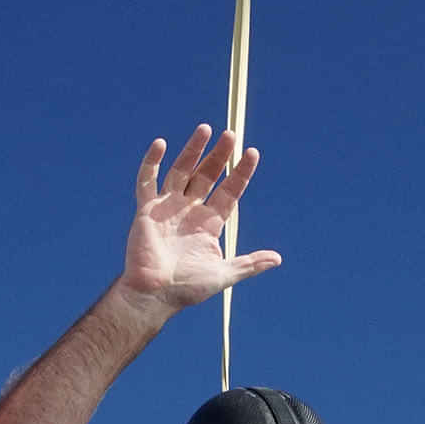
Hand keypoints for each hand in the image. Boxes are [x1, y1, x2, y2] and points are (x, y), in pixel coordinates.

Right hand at [114, 126, 281, 311]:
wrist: (155, 294)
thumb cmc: (187, 288)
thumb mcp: (224, 274)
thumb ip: (249, 264)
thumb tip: (277, 259)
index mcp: (209, 223)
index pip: (229, 191)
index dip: (240, 173)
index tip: (252, 153)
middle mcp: (189, 211)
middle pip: (207, 175)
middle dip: (219, 156)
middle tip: (231, 134)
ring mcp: (168, 208)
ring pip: (181, 171)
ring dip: (192, 150)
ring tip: (206, 129)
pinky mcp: (147, 210)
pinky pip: (147, 181)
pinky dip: (151, 162)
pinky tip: (161, 144)